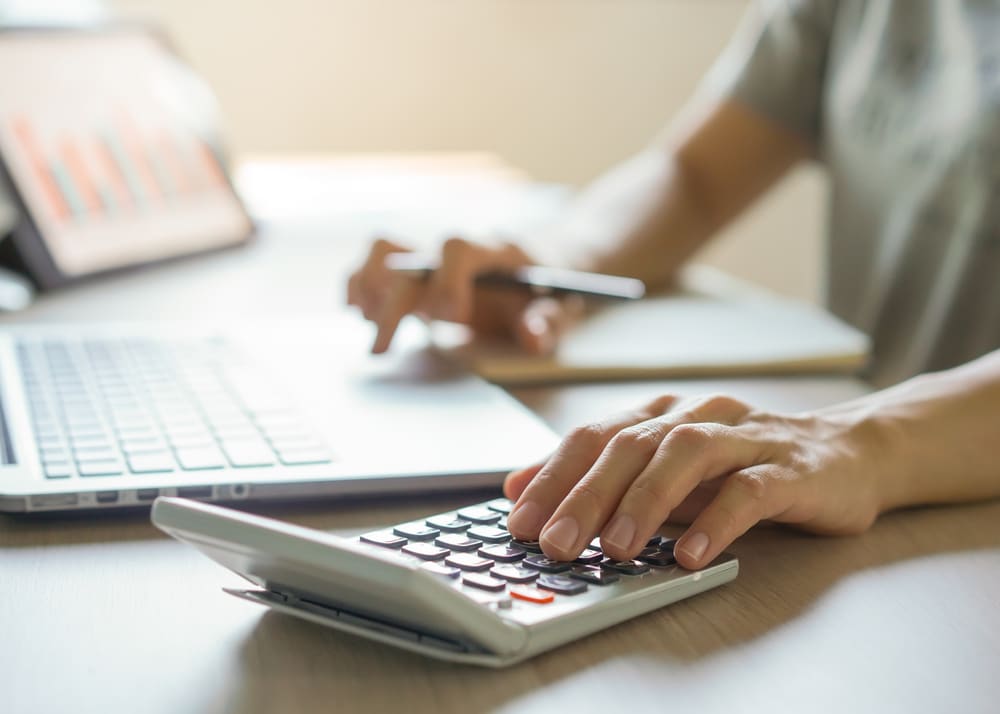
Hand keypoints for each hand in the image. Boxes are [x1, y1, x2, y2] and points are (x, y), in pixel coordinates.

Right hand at [346, 237, 579, 353]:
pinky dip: (359, 284)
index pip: (459, 248)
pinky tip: (359, 313)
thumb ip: (548, 322)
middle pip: (410, 258)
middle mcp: (456, 250)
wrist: (541, 264)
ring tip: (366, 322)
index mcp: (493, 252)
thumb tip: (532, 337)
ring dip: (367, 284)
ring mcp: (433, 258)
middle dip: (392, 304)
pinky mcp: (416, 271)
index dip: (449, 279)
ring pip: (384, 249)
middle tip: (382, 349)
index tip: (451, 317)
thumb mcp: (560, 308)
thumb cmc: (549, 289)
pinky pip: (376, 263)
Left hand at [504, 393, 889, 568]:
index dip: (553, 476)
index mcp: (661, 414)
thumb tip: (519, 487)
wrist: (845, 454)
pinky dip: (717, 519)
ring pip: (687, 454)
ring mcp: (746, 437)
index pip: (594, 437)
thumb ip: (600, 478)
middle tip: (556, 542)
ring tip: (617, 548)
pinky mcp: (792, 468)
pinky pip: (751, 489)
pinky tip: (692, 553)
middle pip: (632, 444)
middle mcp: (697, 415)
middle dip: (587, 495)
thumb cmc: (741, 467)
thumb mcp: (663, 471)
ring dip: (645, 501)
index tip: (518, 520)